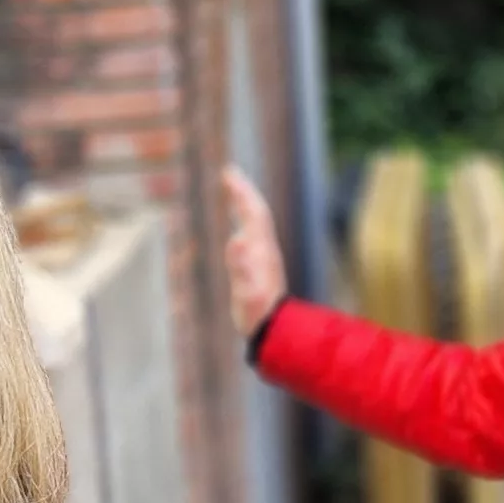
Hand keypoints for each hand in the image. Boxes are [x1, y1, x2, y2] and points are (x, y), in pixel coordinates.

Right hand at [222, 168, 288, 334]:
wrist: (274, 330)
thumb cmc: (258, 312)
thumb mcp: (247, 291)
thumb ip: (241, 267)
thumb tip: (236, 238)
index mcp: (261, 249)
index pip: (253, 213)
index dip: (242, 192)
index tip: (229, 172)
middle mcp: (264, 249)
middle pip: (256, 213)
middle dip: (243, 192)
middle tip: (229, 172)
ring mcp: (263, 257)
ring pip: (256, 224)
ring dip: (245, 204)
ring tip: (234, 190)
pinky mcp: (259, 267)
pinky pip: (252, 237)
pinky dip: (244, 224)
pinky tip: (238, 227)